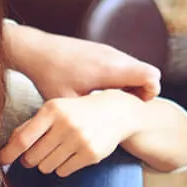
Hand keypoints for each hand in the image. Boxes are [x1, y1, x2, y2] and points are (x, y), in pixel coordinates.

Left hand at [0, 91, 142, 176]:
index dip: (8, 153)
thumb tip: (8, 147)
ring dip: (47, 164)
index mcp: (52, 110)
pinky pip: (62, 172)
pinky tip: (72, 154)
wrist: (116, 112)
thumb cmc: (76, 112)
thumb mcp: (54, 110)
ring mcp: (79, 140)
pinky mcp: (90, 154)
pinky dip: (62, 167)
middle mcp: (65, 124)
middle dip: (30, 159)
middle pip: (32, 157)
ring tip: (59, 150)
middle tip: (37, 154)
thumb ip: (31, 126)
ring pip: (46, 167)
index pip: (22, 138)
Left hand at [9, 27, 160, 101]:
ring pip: (136, 68)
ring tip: (113, 102)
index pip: (150, 77)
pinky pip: (124, 63)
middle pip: (148, 72)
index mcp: (109, 69)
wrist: (36, 49)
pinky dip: (122, 78)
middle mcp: (114, 56)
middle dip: (142, 91)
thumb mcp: (66, 101)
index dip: (150, 92)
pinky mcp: (102, 50)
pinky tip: (102, 92)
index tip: (137, 105)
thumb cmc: (50, 76)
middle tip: (128, 106)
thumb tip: (97, 137)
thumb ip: (86, 116)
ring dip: (132, 85)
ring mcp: (109, 50)